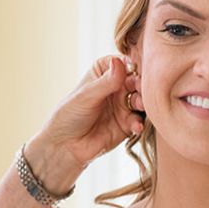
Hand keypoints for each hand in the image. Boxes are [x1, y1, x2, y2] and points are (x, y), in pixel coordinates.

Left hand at [25, 56, 143, 193]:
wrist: (65, 146)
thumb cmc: (69, 115)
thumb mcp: (86, 95)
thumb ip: (106, 82)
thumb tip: (119, 62)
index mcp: (104, 72)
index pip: (124, 62)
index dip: (133, 64)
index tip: (136, 70)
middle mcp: (116, 86)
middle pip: (137, 80)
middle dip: (141, 84)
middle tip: (140, 89)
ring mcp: (123, 105)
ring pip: (141, 99)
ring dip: (143, 102)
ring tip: (139, 105)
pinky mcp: (127, 124)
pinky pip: (138, 120)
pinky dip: (139, 122)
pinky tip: (135, 126)